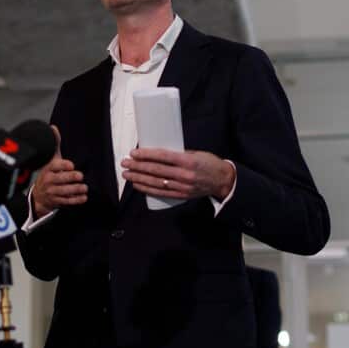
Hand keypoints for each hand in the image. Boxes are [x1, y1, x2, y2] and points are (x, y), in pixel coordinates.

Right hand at [30, 126, 86, 217]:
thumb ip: (54, 145)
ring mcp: (52, 192)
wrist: (39, 196)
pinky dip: (76, 200)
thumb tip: (53, 128)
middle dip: (70, 178)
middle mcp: (49, 180)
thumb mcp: (50, 159)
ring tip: (84, 187)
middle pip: (59, 179)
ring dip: (75, 189)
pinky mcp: (57, 201)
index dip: (63, 165)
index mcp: (48, 169)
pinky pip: (67, 201)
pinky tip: (83, 197)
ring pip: (64, 191)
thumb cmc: (48, 174)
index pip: (54, 166)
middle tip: (80, 176)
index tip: (71, 165)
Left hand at [121, 148, 235, 200]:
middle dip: (138, 166)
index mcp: (188, 161)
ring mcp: (182, 186)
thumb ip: (178, 154)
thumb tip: (158, 153)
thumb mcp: (196, 153)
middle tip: (125, 163)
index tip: (134, 153)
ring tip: (127, 174)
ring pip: (156, 182)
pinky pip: (161, 192)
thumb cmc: (209, 163)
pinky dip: (148, 189)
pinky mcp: (181, 194)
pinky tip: (138, 185)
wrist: (222, 180)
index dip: (146, 155)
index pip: (162, 157)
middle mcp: (184, 174)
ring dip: (139, 178)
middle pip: (156, 170)